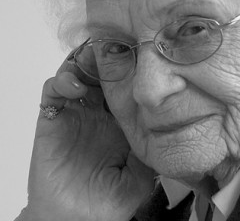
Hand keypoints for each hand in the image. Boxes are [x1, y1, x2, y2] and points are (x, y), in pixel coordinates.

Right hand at [22, 59, 154, 220]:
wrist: (79, 220)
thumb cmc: (111, 200)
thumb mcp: (144, 171)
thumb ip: (156, 146)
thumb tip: (176, 123)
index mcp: (122, 120)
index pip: (127, 83)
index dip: (132, 67)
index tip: (143, 53)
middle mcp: (99, 113)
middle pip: (102, 72)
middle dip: (107, 55)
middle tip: (115, 47)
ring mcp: (76, 115)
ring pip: (77, 73)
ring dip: (85, 62)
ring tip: (93, 61)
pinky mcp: (53, 121)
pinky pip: (53, 92)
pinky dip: (62, 81)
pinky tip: (75, 86)